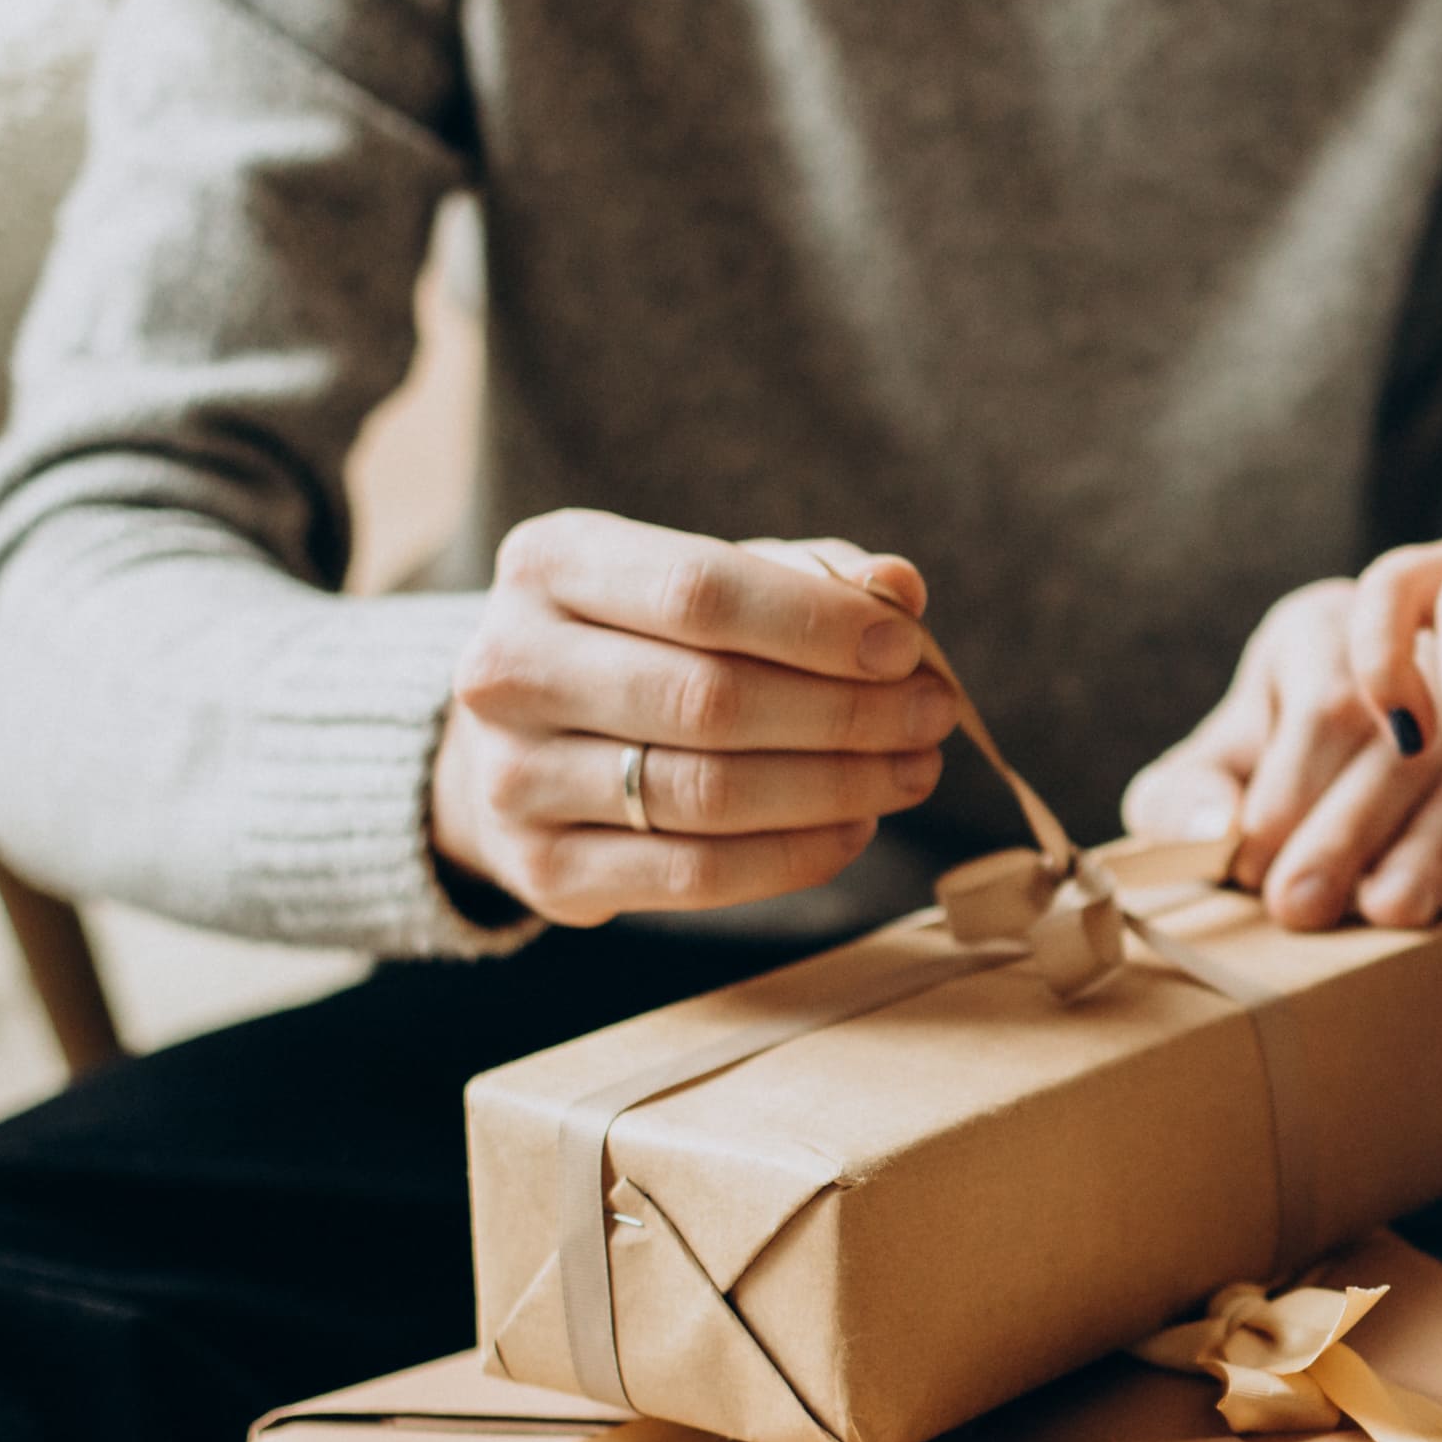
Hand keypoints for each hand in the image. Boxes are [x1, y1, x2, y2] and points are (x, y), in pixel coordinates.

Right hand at [430, 510, 952, 925]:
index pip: (700, 591)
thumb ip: (805, 575)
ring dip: (837, 788)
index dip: (817, 624)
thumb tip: (899, 586)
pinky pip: (696, 876)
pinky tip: (854, 828)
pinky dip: (795, 856)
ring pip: (709, 794)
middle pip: (711, 700)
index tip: (905, 648)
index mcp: (549, 564)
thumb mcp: (708, 583)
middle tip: (931, 717)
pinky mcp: (545, 871)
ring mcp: (516, 778)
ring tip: (911, 771)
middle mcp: (510, 668)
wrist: (523, 744)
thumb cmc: (643, 645)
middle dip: (846, 713)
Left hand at [1123, 578, 1441, 927]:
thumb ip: (1186, 795)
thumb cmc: (1278, 762)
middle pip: (1396, 740)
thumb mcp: (1221, 762)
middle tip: (1303, 909)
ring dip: (1431, 848)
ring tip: (1389, 914)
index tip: (1253, 868)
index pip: (1323, 705)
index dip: (1290, 793)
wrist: (1374, 742)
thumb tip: (1213, 832)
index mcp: (1325, 630)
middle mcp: (1414, 638)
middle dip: (1347, 833)